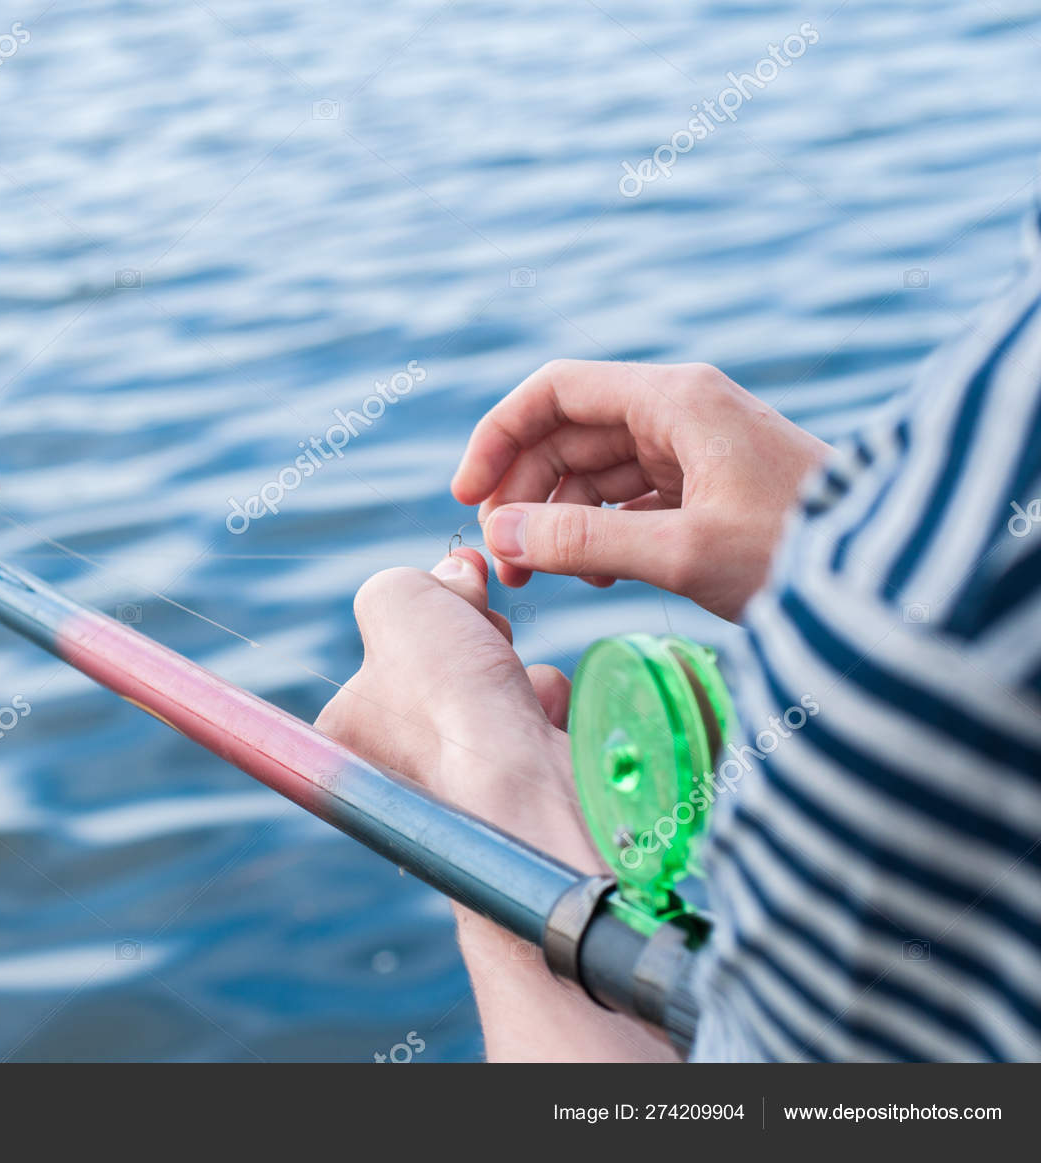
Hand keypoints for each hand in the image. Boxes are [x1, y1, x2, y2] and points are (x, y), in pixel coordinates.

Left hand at [315, 549, 674, 1059]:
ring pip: (494, 695)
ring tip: (515, 682)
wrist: (521, 783)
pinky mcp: (521, 800)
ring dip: (516, 672)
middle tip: (486, 629)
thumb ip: (402, 583)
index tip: (456, 581)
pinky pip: (534, 728)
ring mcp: (460, 792)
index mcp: (345, 733)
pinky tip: (546, 714)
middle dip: (475, 635)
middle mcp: (393, 771)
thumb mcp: (394, 601)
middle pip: (442, 671)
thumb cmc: (445, 697)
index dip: (428, 610)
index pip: (383, 652)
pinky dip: (547, 707)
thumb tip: (449, 577)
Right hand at [452, 360, 830, 619]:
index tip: (466, 496)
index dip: (498, 437)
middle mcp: (680, 411)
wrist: (890, 581)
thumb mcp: (682, 552)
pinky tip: (595, 576)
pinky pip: (628, 497)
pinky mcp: (707, 487)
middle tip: (505, 563)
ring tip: (542, 579)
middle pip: (568, 434)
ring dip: (557, 519)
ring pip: (594, 469)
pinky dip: (598, 531)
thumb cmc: (798, 553)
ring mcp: (695, 448)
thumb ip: (583, 542)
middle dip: (525, 493)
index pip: (555, 391)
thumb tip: (499, 538)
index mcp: (674, 400)